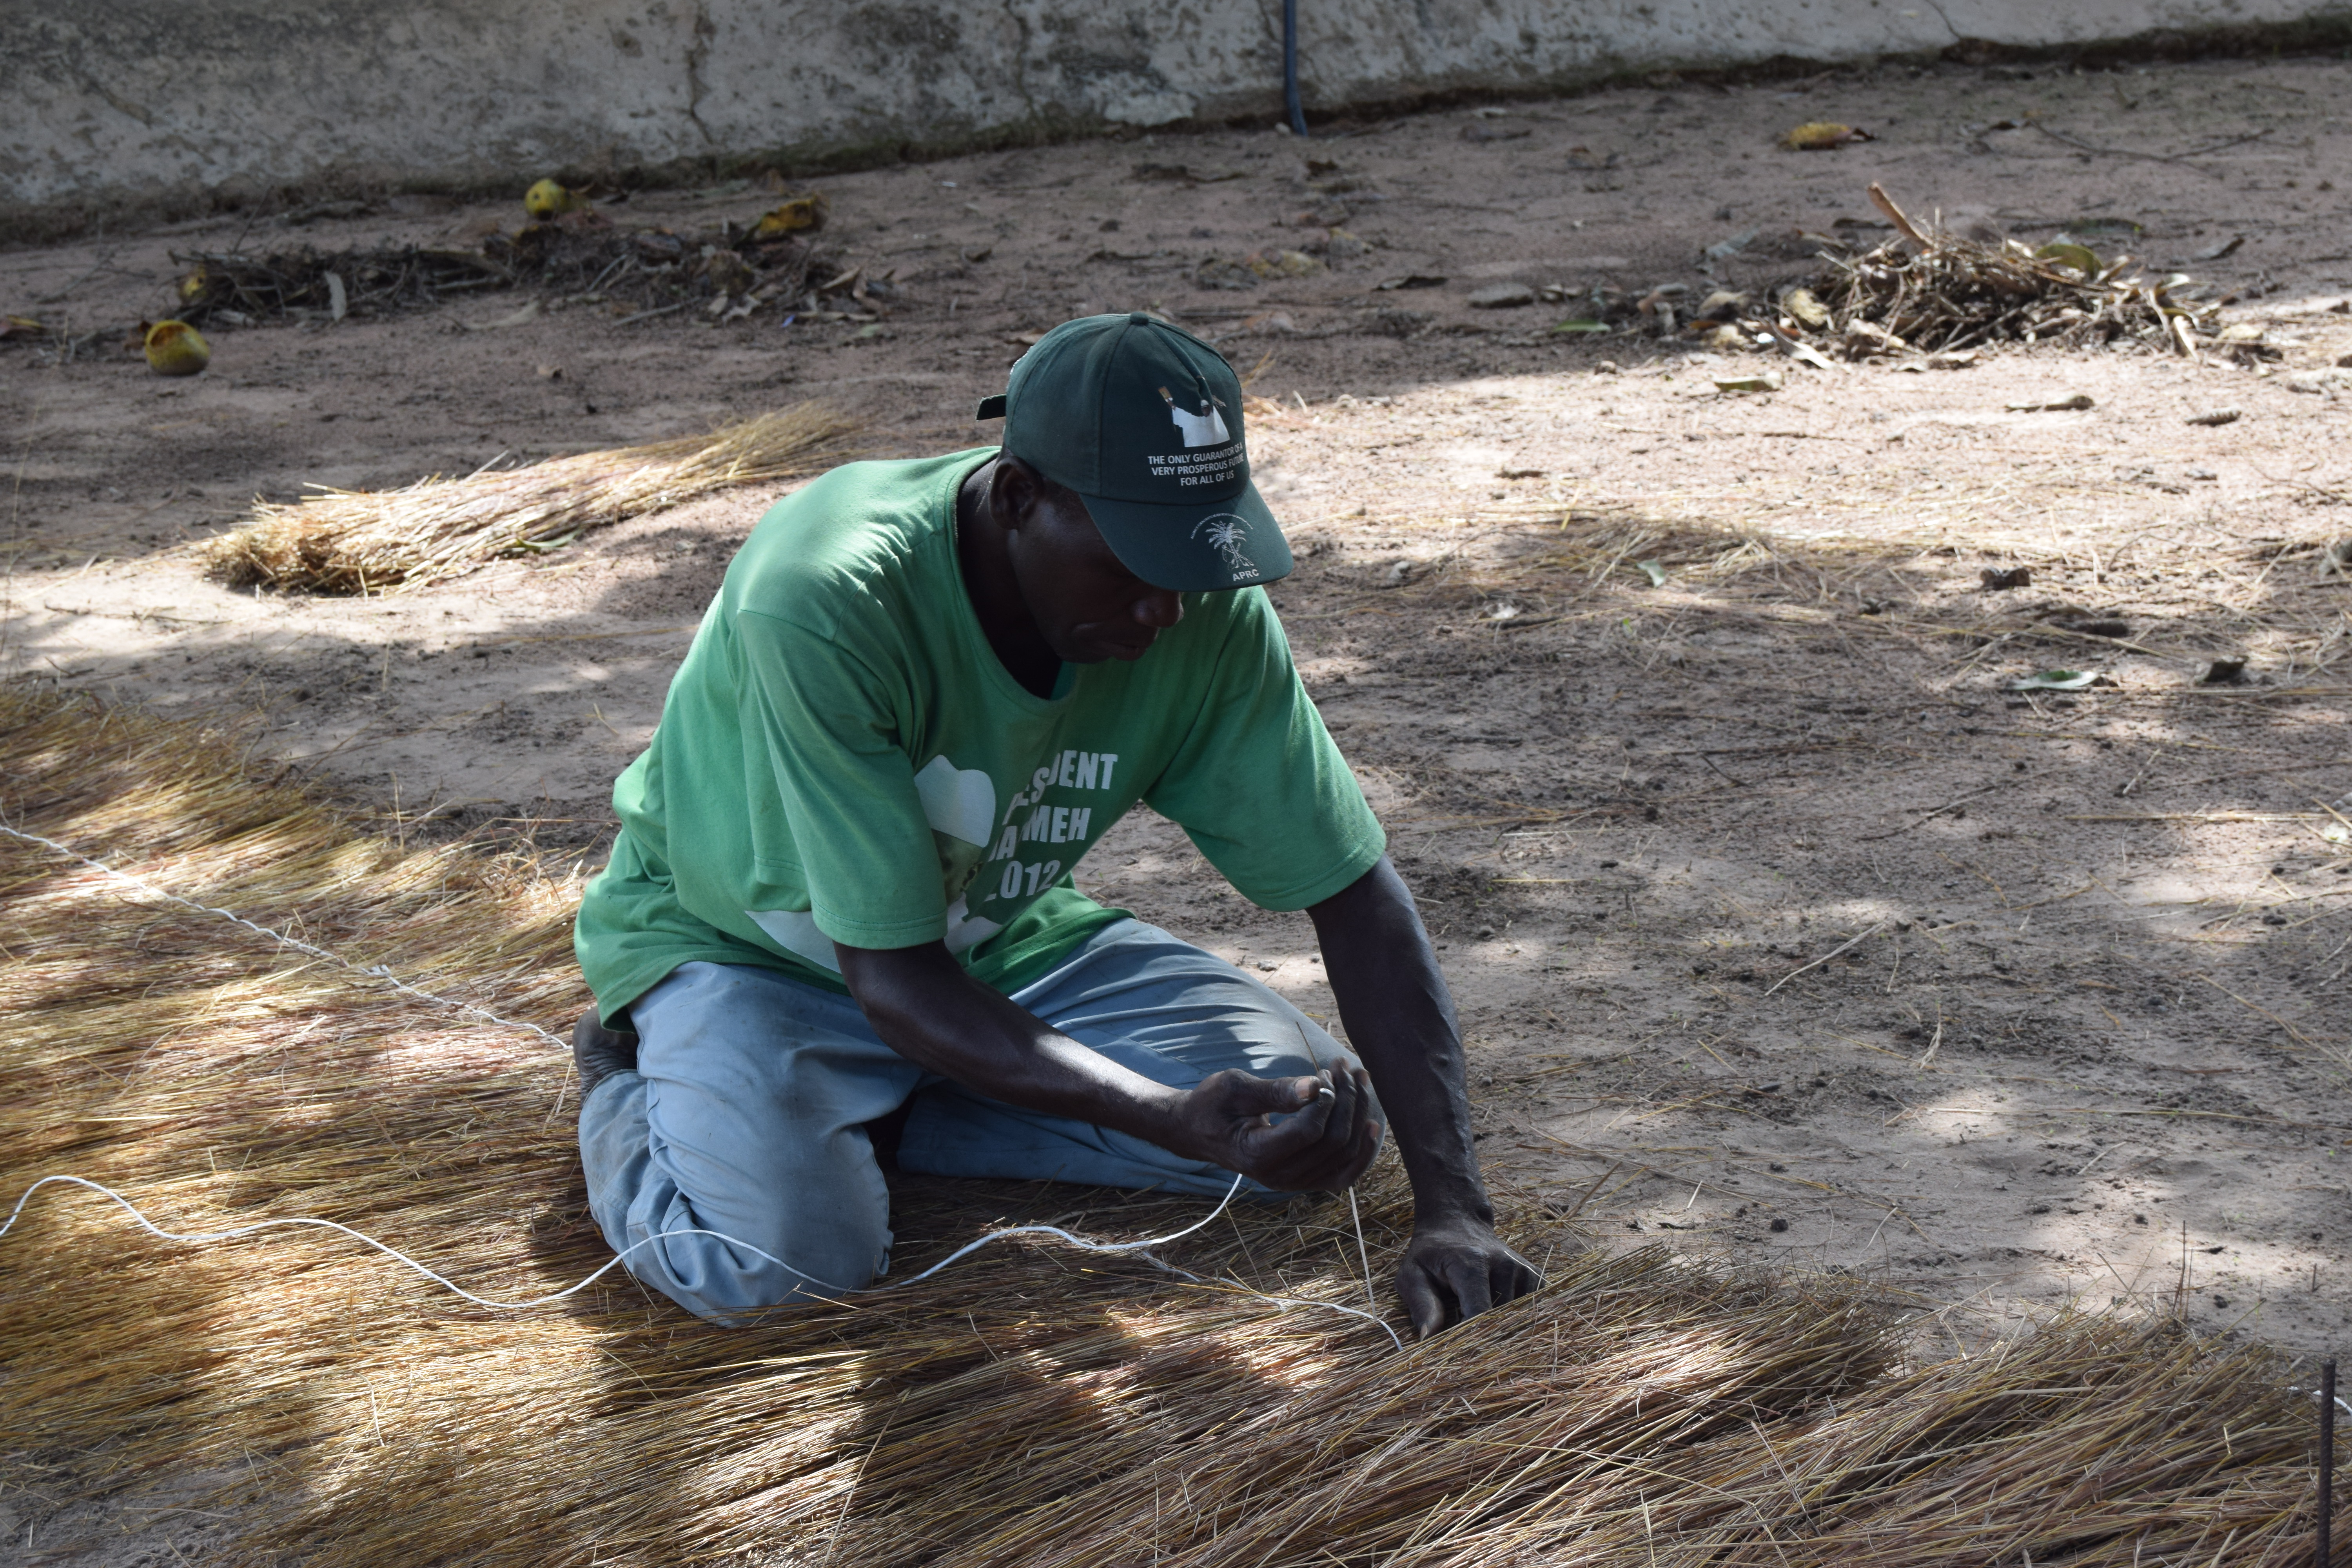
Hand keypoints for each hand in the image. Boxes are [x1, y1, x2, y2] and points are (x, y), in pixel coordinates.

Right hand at [1172, 1065, 1381, 1193]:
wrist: (1197, 1130)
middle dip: (1347, 1099)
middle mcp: (1278, 1177)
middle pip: (1333, 1142)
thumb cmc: (1213, 1104)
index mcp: (1258, 1155)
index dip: (1327, 1099)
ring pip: (1345, 1155)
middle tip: (1344, 1066)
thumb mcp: (1235, 1088)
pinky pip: (1344, 1175)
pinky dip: (1362, 1152)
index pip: (1310, 1131)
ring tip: (1360, 1079)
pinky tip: (1372, 1125)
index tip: (1324, 1071)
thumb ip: (1275, 1091)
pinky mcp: (1304, 1181)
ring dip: (1359, 1115)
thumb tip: (1314, 1087)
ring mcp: (1293, 1183)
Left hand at [1397, 1211, 1541, 1338]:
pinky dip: (1517, 1322)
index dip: (1470, 1340)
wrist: (1458, 1223)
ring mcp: (1523, 1269)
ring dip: (1501, 1331)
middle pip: (1502, 1320)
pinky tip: (1498, 1318)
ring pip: (1519, 1320)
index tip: (1458, 1355)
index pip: (1480, 1313)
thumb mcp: (1412, 1274)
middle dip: (1486, 1340)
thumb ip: (1422, 1304)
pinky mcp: (1535, 1276)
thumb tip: (1429, 1339)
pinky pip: (1532, 1312)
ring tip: (1480, 1327)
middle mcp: (1504, 1264)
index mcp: (1472, 1262)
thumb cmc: (1431, 1254)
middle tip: (1468, 1352)